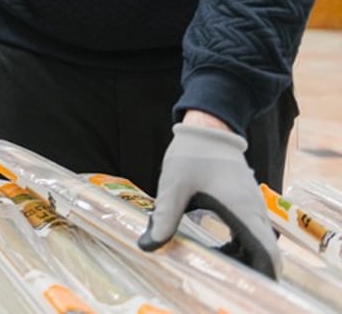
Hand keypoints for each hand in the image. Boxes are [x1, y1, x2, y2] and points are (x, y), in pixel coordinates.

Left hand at [138, 116, 278, 278]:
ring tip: (220, 269)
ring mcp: (254, 205)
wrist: (207, 128)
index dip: (264, 275)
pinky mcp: (247, 200)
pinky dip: (243, 244)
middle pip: (265, 252)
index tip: (247, 287)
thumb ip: (164, 216)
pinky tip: (220, 249)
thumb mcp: (174, 186)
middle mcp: (255, 211)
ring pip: (259, 241)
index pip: (267, 254)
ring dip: (246, 257)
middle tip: (224, 282)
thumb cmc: (192, 154)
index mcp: (243, 211)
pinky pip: (253, 230)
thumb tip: (148, 245)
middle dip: (250, 270)